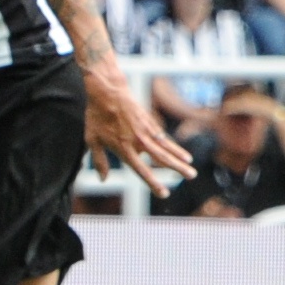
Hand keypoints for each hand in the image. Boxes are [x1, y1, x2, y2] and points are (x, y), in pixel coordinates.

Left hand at [83, 60, 197, 189]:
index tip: (164, 193)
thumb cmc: (97, 116)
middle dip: (178, 169)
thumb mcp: (92, 140)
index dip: (154, 183)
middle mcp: (138, 141)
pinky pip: (163, 137)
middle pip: (162, 158)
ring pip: (167, 147)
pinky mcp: (149, 121)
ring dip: (180, 157)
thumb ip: (100, 161)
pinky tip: (181, 153)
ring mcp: (146, 130)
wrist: (108, 91)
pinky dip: (173, 146)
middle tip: (192, 176)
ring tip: (191, 166)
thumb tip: (103, 179)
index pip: (142, 170)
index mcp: (124, 149)